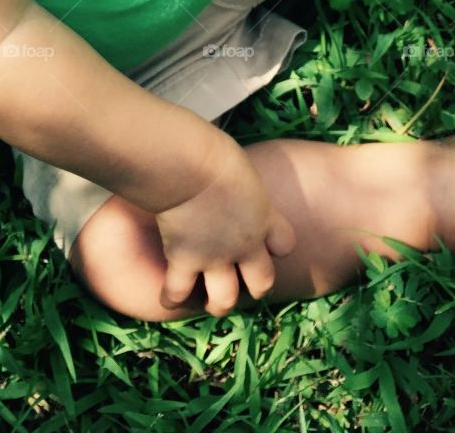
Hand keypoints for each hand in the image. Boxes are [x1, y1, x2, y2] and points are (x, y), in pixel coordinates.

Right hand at [153, 139, 295, 315]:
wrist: (188, 166)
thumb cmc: (211, 152)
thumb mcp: (240, 165)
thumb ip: (239, 180)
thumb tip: (224, 168)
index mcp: (262, 216)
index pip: (285, 245)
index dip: (276, 246)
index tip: (264, 240)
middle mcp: (244, 244)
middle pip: (262, 283)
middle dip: (254, 287)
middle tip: (241, 281)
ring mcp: (214, 257)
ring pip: (224, 301)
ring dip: (218, 303)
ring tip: (209, 300)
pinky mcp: (185, 260)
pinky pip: (178, 293)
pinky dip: (173, 297)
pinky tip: (170, 296)